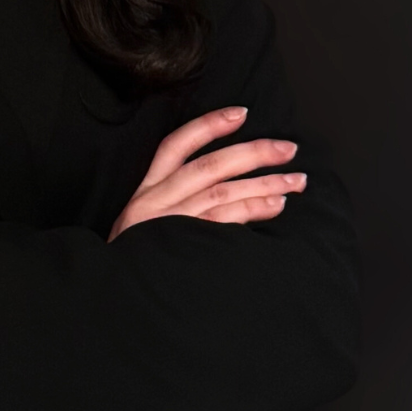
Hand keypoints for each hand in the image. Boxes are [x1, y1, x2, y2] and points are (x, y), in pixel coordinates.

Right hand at [107, 106, 305, 240]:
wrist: (116, 297)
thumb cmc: (136, 259)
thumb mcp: (142, 223)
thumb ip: (171, 202)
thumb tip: (223, 185)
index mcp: (148, 190)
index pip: (176, 145)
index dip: (208, 126)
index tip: (241, 113)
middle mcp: (158, 201)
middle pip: (210, 166)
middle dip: (253, 153)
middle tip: (288, 148)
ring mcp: (172, 223)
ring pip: (223, 192)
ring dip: (263, 184)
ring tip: (295, 181)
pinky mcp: (184, 246)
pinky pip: (224, 223)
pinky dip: (251, 211)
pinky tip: (274, 205)